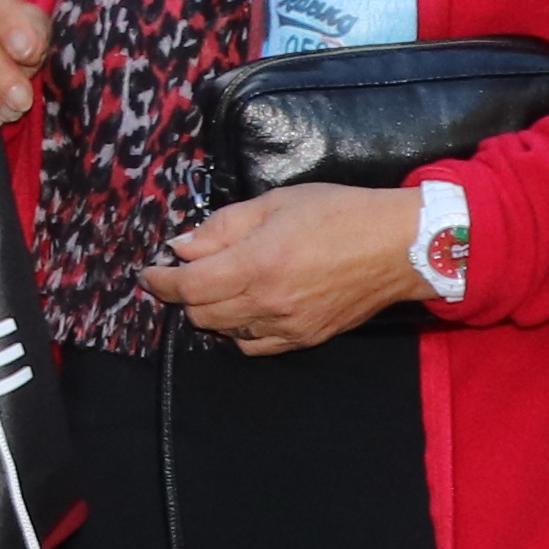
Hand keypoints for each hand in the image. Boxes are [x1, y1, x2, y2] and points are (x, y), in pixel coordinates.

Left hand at [144, 183, 430, 353]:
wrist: (398, 247)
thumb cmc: (339, 214)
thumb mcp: (275, 203)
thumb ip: (223, 227)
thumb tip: (183, 247)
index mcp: (257, 264)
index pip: (188, 286)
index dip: (161, 280)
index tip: (149, 272)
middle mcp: (268, 303)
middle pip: (200, 314)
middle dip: (184, 294)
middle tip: (187, 272)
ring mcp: (287, 327)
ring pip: (224, 331)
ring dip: (211, 311)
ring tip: (218, 286)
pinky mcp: (305, 339)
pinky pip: (254, 345)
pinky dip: (239, 330)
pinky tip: (245, 308)